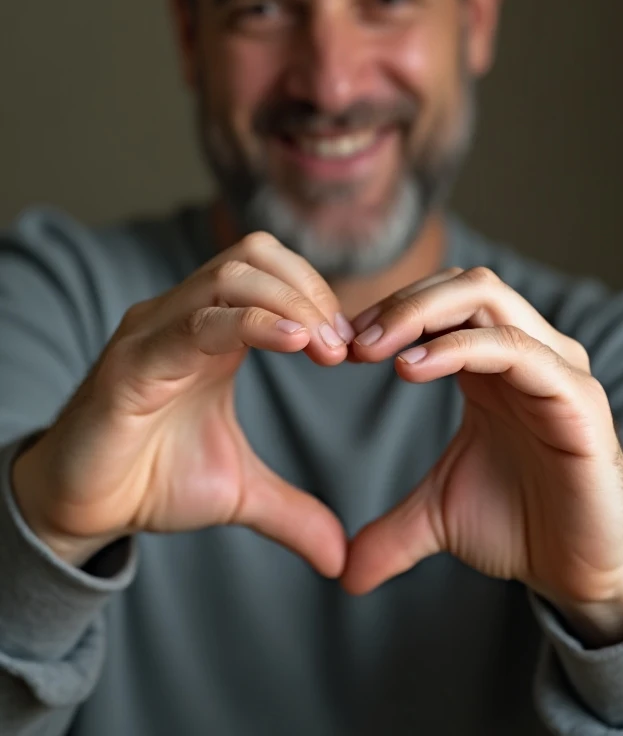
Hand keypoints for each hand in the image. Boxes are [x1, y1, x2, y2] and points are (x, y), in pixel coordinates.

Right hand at [12, 232, 352, 576]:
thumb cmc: (150, 480)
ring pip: (228, 277)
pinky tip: (294, 344)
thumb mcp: (237, 492)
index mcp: (211, 331)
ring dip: (291, 303)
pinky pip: (194, 324)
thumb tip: (341, 557)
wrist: (80, 510)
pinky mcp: (131, 365)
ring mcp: (154, 334)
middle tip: (343, 347)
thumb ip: (292, 512)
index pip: (271, 270)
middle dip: (310, 290)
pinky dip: (251, 324)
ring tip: (326, 349)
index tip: (353, 348)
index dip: (319, 296)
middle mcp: (182, 317)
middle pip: (255, 254)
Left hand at [342, 266, 622, 620]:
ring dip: (422, 314)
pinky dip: (461, 347)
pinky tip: (411, 370)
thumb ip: (390, 529)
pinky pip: (518, 350)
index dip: (390, 310)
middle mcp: (528, 352)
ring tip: (374, 349)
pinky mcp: (578, 400)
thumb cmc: (521, 525)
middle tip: (351, 341)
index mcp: (494, 363)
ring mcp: (556, 370)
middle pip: (464, 285)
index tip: (340, 342)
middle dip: (402, 303)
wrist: (582, 575)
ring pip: (490, 300)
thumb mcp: (439, 517)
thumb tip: (343, 573)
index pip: (444, 300)